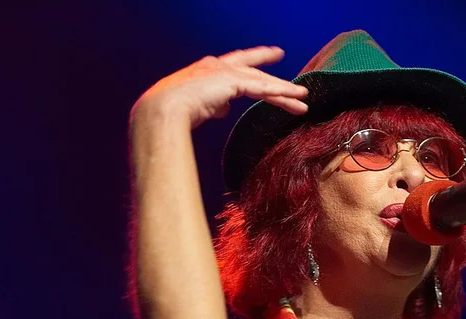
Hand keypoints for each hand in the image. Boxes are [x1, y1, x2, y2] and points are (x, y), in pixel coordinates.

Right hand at [130, 46, 308, 129]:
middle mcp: (216, 65)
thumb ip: (213, 105)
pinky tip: (296, 98)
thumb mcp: (197, 106)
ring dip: (284, 91)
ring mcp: (225, 72)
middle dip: (270, 68)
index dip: (251, 62)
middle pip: (252, 70)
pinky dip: (281, 94)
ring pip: (262, 81)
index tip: (265, 57)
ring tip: (303, 98)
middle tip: (285, 64)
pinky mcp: (233, 82)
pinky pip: (263, 88)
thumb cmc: (172, 112)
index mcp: (205, 70)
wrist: (162, 110)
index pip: (234, 65)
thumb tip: (224, 109)